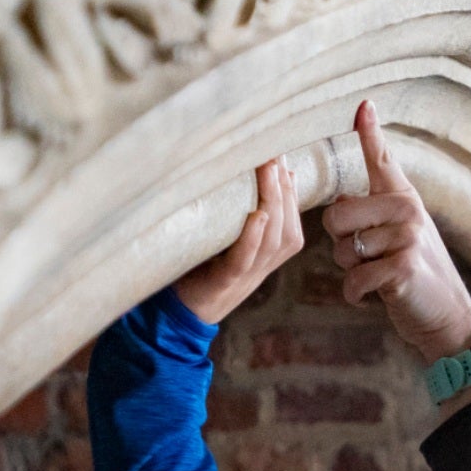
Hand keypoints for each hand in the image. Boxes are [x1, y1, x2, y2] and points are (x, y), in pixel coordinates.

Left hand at [174, 158, 301, 323]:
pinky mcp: (223, 282)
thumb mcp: (229, 239)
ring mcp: (245, 276)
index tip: (283, 158)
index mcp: (267, 256)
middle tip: (275, 156)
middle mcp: (262, 266)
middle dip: (284, 191)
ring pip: (272, 240)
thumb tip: (267, 174)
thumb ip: (245, 214)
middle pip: (285, 229)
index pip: (291, 222)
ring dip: (273, 204)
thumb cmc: (202, 268)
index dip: (291, 192)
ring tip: (270, 172)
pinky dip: (253, 238)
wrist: (179, 313)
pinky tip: (257, 215)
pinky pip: (243, 259)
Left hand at [325, 103, 470, 360]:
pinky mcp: (403, 266)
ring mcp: (408, 237)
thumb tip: (337, 205)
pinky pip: (353, 279)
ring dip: (351, 273)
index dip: (370, 133)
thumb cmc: (414, 276)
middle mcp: (408, 210)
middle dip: (339, 246)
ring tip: (378, 276)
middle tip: (367, 259)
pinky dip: (355, 294)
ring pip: (342, 252)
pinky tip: (373, 297)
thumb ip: (372, 217)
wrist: (447, 316)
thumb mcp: (400, 237)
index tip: (364, 105)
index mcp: (404, 199)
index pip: (383, 160)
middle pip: (335, 217)